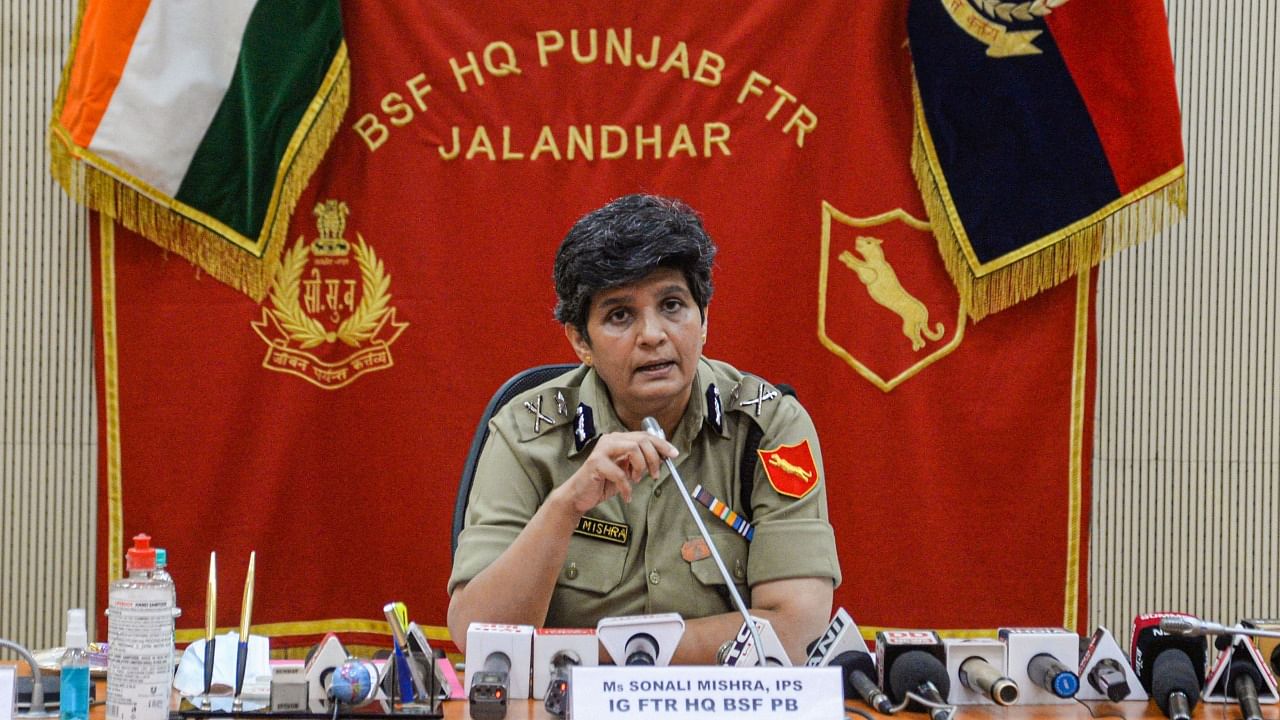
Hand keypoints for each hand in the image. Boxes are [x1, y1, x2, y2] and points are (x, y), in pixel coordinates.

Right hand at [554, 431, 677, 515]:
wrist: (579, 495)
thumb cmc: (603, 482)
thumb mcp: (626, 470)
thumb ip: (640, 461)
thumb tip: (662, 458)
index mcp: (618, 439)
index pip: (645, 436)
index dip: (662, 444)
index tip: (674, 454)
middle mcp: (610, 440)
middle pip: (641, 440)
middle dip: (654, 458)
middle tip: (655, 474)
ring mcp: (602, 450)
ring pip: (633, 449)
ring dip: (641, 468)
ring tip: (636, 480)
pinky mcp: (596, 463)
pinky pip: (620, 473)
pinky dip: (627, 487)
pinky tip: (626, 495)